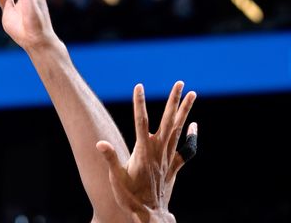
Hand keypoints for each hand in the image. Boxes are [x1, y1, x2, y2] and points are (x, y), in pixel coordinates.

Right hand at [96, 81, 196, 222]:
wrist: (150, 215)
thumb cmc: (131, 197)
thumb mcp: (117, 178)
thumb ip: (110, 159)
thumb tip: (100, 143)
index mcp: (144, 151)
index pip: (141, 121)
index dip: (139, 103)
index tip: (138, 86)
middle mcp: (159, 152)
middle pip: (169, 121)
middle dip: (174, 101)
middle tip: (180, 83)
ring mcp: (168, 158)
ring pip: (179, 131)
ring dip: (185, 112)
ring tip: (192, 94)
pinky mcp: (174, 167)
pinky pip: (187, 150)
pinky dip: (191, 137)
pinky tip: (194, 126)